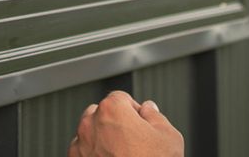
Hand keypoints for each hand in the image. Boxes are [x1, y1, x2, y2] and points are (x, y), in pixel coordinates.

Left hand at [68, 92, 183, 156]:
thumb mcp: (169, 136)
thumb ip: (155, 116)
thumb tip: (148, 108)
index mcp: (112, 110)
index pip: (121, 98)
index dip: (134, 112)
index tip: (141, 125)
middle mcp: (90, 124)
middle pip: (101, 113)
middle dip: (114, 124)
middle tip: (132, 143)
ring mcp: (80, 147)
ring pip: (89, 134)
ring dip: (101, 139)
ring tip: (121, 156)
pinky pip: (82, 153)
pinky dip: (92, 156)